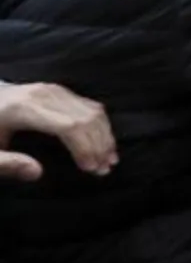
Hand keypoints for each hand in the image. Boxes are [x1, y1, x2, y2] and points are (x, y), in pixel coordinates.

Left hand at [0, 83, 116, 178]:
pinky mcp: (61, 91)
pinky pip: (90, 106)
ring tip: (109, 160)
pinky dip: (102, 126)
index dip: (84, 149)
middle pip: (85, 118)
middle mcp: (44, 94)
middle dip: (99, 146)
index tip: (90, 170)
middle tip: (103, 170)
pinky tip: (104, 144)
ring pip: (93, 111)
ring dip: (105, 137)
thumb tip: (37, 172)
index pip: (68, 126)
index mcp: (24, 109)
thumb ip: (7, 164)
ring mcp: (54, 90)